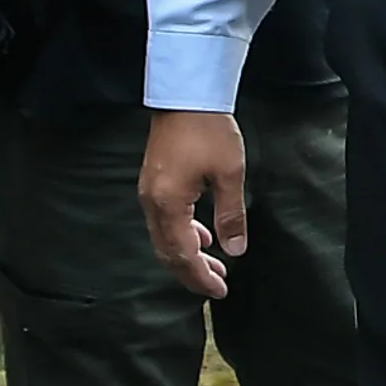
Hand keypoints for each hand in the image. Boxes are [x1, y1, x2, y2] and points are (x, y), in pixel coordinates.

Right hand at [140, 110, 249, 303]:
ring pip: (164, 238)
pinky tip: (202, 236)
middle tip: (217, 286)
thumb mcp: (229, 174)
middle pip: (168, 252)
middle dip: (192, 272)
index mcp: (168, 204)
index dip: (200, 277)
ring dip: (188, 255)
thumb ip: (231, 215)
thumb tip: (235, 249)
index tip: (219, 291)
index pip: (183, 254)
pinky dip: (182, 235)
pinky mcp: (154, 182)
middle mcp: (152, 202)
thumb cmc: (209, 130)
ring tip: (214, 266)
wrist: (186, 95)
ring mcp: (149, 192)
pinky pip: (164, 221)